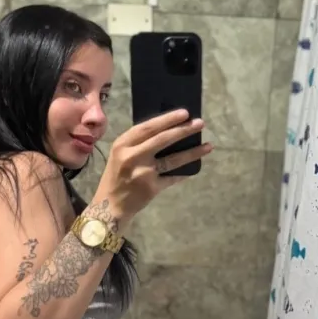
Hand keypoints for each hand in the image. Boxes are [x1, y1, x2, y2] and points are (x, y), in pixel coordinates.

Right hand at [91, 110, 212, 224]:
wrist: (110, 205)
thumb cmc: (117, 176)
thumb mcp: (120, 154)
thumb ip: (137, 143)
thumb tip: (168, 130)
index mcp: (122, 144)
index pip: (148, 127)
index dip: (168, 119)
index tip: (185, 113)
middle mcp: (132, 156)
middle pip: (162, 139)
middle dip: (183, 130)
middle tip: (200, 123)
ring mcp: (143, 173)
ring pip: (172, 159)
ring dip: (192, 152)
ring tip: (208, 146)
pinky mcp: (151, 188)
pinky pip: (172, 178)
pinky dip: (184, 173)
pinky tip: (194, 168)